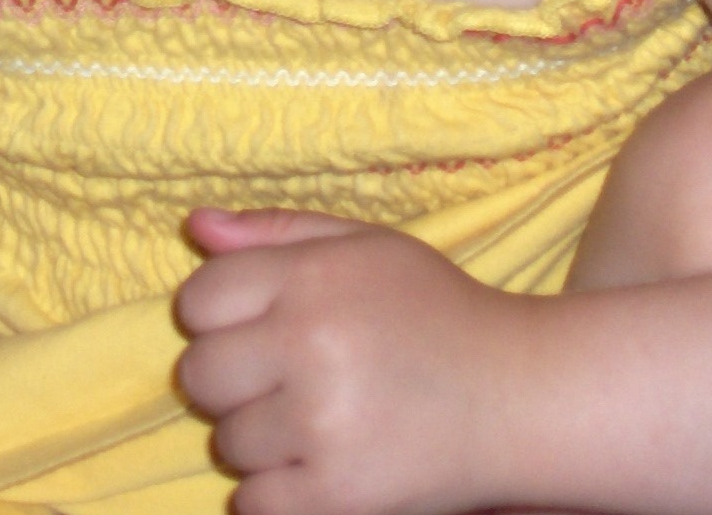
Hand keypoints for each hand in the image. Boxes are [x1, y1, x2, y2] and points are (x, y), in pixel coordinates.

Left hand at [176, 207, 522, 514]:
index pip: (199, 299)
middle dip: (230, 378)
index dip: (217, 314)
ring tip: (319, 418)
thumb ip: (275, 232)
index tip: (257, 326)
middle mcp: (310, 345)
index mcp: (312, 278)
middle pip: (199, 374)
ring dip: (260, 437)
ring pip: (227, 442)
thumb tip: (194, 226)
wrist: (517, 395)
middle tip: (285, 376)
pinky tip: (318, 463)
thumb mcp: (362, 246)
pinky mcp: (337, 496)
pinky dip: (275, 493)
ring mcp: (322, 425)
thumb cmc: (433, 311)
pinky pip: (252, 503)